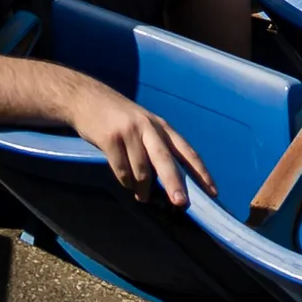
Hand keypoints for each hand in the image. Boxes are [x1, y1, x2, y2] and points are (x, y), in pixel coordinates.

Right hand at [69, 84, 211, 205]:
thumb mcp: (145, 126)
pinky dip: (126, 182)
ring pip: (142, 169)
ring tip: (143, 198)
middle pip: (166, 160)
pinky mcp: (110, 139)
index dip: (201, 172)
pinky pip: (122, 169)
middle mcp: (150, 127)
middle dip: (175, 183)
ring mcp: (129, 132)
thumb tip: (170, 182)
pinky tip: (127, 185)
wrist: (88, 98)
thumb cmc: (120, 118)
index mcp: (163, 126)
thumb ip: (158, 148)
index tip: (213, 191)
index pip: (187, 151)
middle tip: (181, 203)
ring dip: (143, 189)